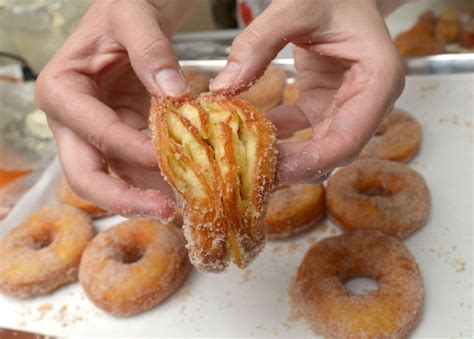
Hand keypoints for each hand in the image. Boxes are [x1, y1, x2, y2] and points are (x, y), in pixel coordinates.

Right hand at [35, 0, 194, 219]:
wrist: (129, 17)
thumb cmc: (121, 12)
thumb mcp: (133, 16)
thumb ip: (151, 50)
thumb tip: (174, 94)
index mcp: (62, 91)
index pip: (95, 132)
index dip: (131, 150)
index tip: (168, 160)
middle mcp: (72, 122)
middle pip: (87, 176)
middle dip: (125, 199)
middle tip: (166, 211)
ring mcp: (97, 136)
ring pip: (115, 181)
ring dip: (147, 197)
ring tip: (185, 205)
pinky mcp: (122, 140)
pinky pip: (136, 170)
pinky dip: (157, 182)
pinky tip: (183, 189)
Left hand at [211, 0, 404, 183]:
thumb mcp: (295, 7)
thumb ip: (258, 43)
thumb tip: (223, 87)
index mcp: (378, 79)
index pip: (349, 139)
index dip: (313, 162)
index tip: (276, 171)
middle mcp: (367, 100)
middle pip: (333, 151)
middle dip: (294, 166)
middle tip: (252, 172)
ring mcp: (345, 105)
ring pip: (316, 147)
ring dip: (283, 156)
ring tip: (247, 160)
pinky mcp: (323, 104)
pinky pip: (300, 130)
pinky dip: (276, 135)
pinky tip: (249, 133)